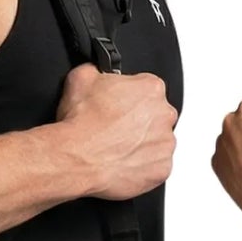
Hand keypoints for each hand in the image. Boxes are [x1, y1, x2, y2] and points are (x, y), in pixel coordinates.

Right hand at [56, 63, 177, 199]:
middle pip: (155, 115)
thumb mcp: (81, 77)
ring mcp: (165, 144)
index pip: (146, 88)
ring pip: (157, 142)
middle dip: (138, 121)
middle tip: (115, 128)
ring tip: (117, 147)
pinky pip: (156, 166)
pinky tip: (122, 162)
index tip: (117, 105)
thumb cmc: (81, 122)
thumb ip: (97, 71)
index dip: (128, 97)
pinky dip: (143, 166)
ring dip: (142, 144)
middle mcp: (164, 115)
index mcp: (151, 88)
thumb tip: (96, 72)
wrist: (76, 157)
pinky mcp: (162, 169)